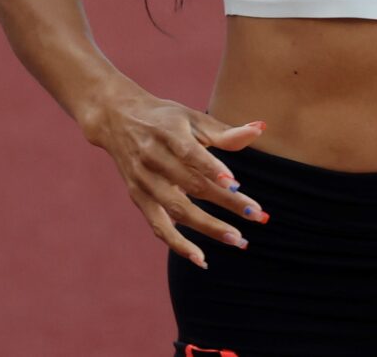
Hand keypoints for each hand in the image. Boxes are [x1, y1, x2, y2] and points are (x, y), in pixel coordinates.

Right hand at [78, 86, 269, 267]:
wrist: (117, 118)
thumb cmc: (165, 118)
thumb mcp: (192, 118)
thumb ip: (225, 131)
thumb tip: (259, 131)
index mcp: (167, 133)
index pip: (190, 153)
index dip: (211, 168)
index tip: (237, 185)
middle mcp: (152, 158)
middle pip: (191, 185)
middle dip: (225, 202)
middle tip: (256, 215)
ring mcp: (143, 181)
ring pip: (177, 209)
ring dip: (208, 227)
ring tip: (237, 239)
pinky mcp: (138, 197)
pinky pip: (158, 227)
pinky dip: (178, 244)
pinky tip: (202, 259)